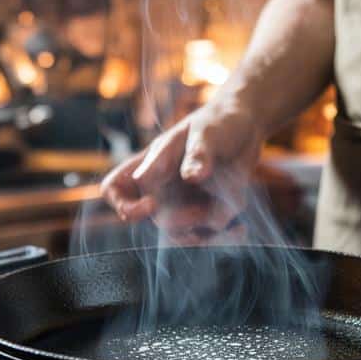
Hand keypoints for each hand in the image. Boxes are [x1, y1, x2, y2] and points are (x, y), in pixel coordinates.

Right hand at [100, 101, 262, 243]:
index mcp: (149, 165)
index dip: (124, 204)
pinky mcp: (206, 214)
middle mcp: (161, 188)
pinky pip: (209, 236)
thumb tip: (191, 177)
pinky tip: (240, 229)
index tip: (150, 204)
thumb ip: (199, 153)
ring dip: (207, 233)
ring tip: (230, 216)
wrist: (246, 128)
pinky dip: (225, 236)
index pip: (114, 189)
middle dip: (184, 220)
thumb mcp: (207, 132)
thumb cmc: (217, 123)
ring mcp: (183, 204)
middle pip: (158, 220)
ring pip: (184, 236)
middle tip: (207, 211)